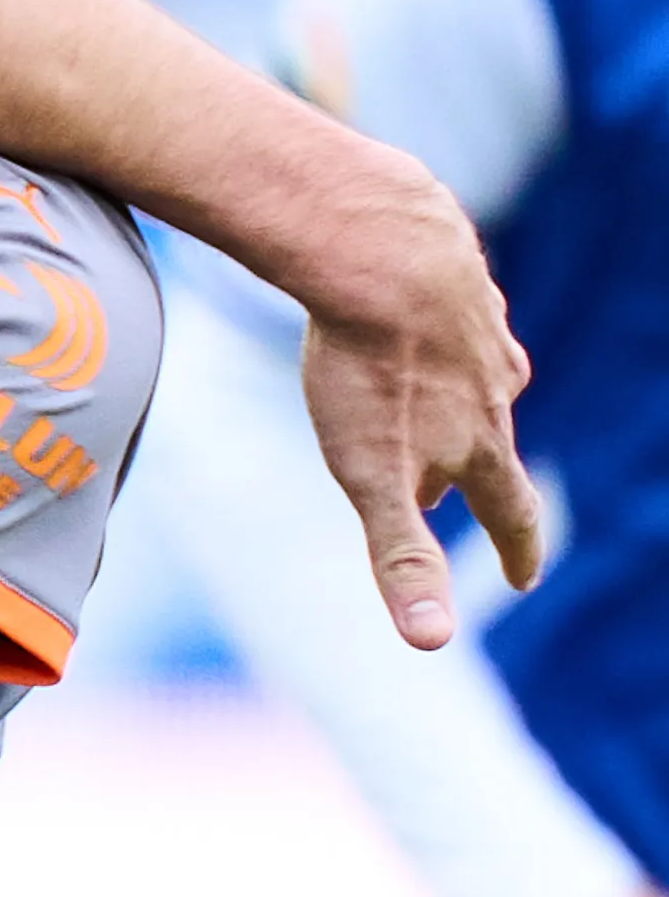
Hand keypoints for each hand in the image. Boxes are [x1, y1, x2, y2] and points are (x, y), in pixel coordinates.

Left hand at [284, 142, 543, 647]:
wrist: (380, 252)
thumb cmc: (373, 372)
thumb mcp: (375, 479)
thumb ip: (403, 557)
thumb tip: (431, 643)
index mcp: (480, 442)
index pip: (512, 511)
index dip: (518, 548)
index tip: (524, 577)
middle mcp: (493, 388)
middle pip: (489, 442)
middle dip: (473, 472)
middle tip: (445, 491)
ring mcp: (478, 328)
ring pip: (478, 376)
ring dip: (461, 399)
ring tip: (440, 405)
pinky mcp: (452, 274)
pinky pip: (454, 311)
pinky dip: (441, 330)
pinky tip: (420, 318)